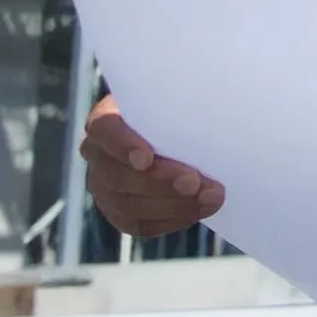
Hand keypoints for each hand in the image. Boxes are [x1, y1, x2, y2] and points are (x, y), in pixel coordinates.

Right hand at [81, 94, 224, 238]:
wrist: (178, 128)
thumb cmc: (180, 102)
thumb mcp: (179, 92)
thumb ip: (186, 96)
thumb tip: (218, 100)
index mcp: (106, 117)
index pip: (104, 129)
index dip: (123, 145)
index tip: (148, 158)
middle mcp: (98, 154)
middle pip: (118, 175)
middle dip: (160, 182)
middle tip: (195, 183)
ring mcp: (104, 185)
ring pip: (128, 205)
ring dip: (173, 205)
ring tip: (210, 198)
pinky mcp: (119, 210)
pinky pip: (139, 224)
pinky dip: (170, 219)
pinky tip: (196, 211)